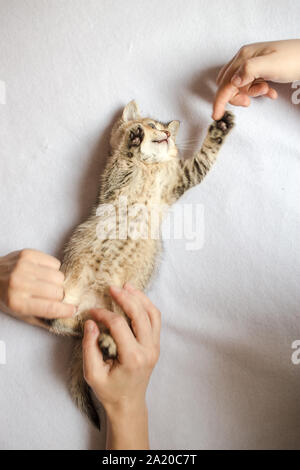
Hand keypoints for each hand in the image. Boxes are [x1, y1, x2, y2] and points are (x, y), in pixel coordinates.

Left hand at [0, 249, 74, 327]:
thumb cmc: (6, 297)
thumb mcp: (19, 314)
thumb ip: (42, 317)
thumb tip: (68, 316)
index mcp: (17, 303)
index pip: (50, 308)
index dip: (65, 310)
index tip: (72, 310)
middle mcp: (19, 284)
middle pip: (57, 292)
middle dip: (59, 296)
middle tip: (54, 296)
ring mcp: (23, 267)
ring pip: (58, 277)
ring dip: (57, 282)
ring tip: (47, 283)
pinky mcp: (27, 254)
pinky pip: (55, 263)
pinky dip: (53, 269)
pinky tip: (44, 272)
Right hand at [82, 283, 160, 448]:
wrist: (128, 403)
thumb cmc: (109, 391)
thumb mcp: (92, 373)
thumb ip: (89, 347)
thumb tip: (91, 322)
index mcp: (132, 358)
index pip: (119, 325)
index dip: (103, 314)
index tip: (91, 312)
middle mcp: (148, 350)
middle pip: (140, 314)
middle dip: (126, 298)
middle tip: (112, 288)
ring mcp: (155, 347)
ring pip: (152, 314)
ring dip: (140, 298)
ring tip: (126, 286)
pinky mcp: (156, 344)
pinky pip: (155, 320)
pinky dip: (147, 306)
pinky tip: (135, 298)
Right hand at [213, 39, 299, 119]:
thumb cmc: (294, 58)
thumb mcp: (271, 65)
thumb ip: (248, 71)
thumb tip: (233, 82)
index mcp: (244, 57)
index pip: (226, 82)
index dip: (220, 99)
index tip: (216, 114)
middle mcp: (244, 59)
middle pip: (227, 84)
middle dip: (236, 96)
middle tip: (249, 101)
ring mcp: (251, 64)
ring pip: (239, 87)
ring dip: (251, 93)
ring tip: (265, 91)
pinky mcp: (259, 70)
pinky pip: (250, 85)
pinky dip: (257, 92)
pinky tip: (269, 92)